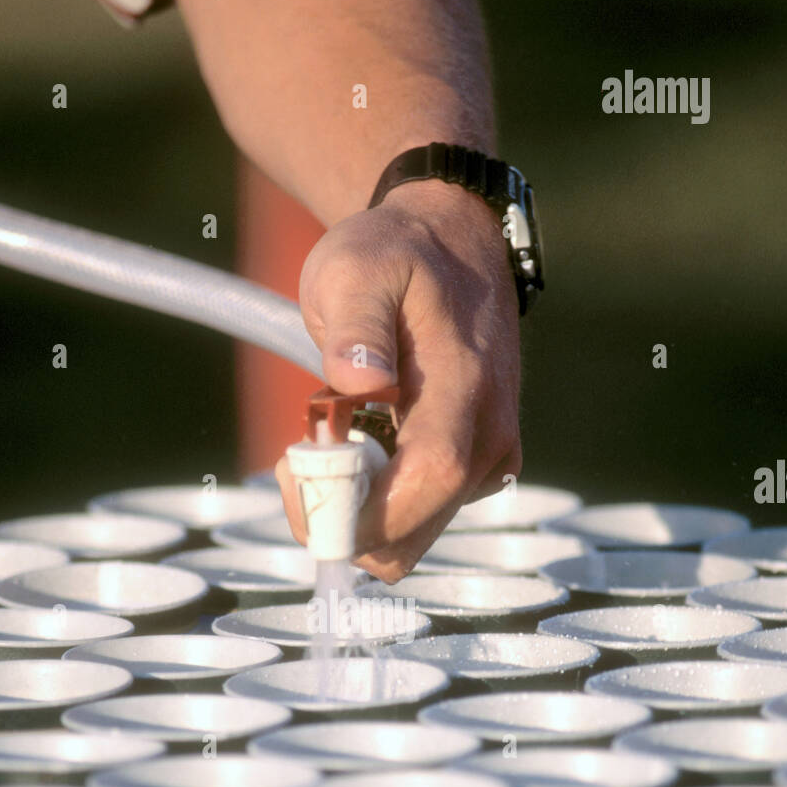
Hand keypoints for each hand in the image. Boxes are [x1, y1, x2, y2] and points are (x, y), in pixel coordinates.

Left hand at [275, 179, 521, 583]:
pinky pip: (417, 521)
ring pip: (411, 539)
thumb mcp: (357, 267)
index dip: (362, 511)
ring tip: (325, 448)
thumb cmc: (396, 257)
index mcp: (465, 388)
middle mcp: (489, 438)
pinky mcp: (475, 474)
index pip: (430, 479)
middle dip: (342, 524)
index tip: (301, 487)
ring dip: (355, 516)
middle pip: (413, 535)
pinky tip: (356, 453)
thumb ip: (357, 322)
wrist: (452, 247)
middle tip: (297, 463)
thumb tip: (357, 380)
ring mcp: (488, 462)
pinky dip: (375, 508)